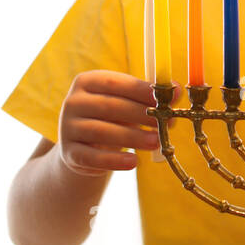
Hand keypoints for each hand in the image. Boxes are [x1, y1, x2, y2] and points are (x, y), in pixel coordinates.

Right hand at [56, 70, 174, 177]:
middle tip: (165, 122)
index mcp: (88, 82)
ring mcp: (67, 127)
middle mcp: (73, 102)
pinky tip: (133, 162)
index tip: (165, 98)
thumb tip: (177, 90)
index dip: (141, 90)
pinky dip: (114, 160)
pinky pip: (92, 157)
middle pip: (109, 106)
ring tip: (156, 142)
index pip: (115, 83)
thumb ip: (149, 96)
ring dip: (132, 137)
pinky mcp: (69, 153)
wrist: (85, 146)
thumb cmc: (113, 117)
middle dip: (141, 115)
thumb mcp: (128, 103)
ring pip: (102, 132)